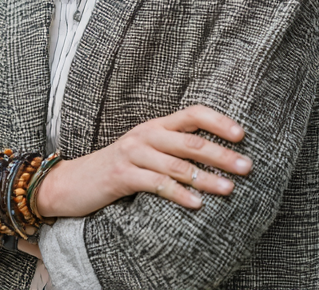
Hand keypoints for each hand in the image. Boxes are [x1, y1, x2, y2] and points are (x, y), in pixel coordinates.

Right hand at [35, 105, 250, 218]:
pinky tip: (197, 204)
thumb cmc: (117, 169)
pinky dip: (180, 195)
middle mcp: (147, 134)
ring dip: (207, 178)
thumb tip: (216, 157)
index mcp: (156, 125)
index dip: (218, 121)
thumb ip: (173, 150)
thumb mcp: (146, 152)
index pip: (193, 114)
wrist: (71, 182)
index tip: (242, 135)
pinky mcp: (122, 176)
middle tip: (247, 166)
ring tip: (229, 189)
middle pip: (192, 141)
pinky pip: (157, 184)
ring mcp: (133, 154)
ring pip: (178, 165)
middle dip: (222, 154)